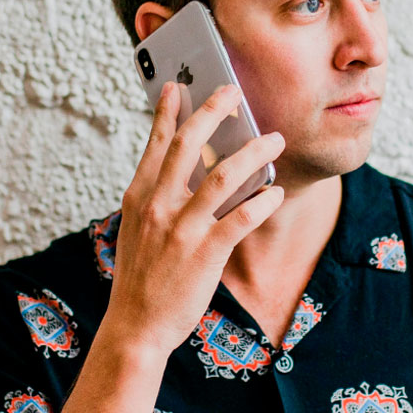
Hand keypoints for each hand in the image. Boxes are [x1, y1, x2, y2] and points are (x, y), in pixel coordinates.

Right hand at [102, 81, 284, 356]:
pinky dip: (262, 202)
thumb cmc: (141, 278)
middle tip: (233, 93)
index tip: (179, 86)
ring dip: (252, 154)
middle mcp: (158, 206)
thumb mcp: (137, 230)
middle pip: (188, 146)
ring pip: (222, 177)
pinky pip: (241, 219)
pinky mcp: (205, 253)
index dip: (169, 112)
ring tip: (273, 140)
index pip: (156, 145)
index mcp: (139, 198)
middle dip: (213, 113)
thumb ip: (156, 198)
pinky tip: (276, 193)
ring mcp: (182, 229)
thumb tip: (180, 169)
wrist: (136, 326)